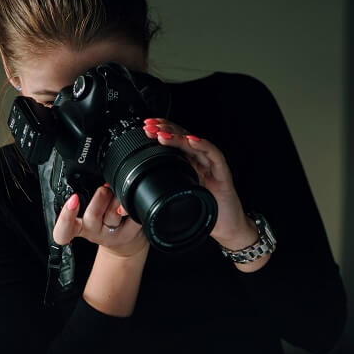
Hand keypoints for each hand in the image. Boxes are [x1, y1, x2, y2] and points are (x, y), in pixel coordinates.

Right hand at [52, 183, 147, 257]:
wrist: (122, 239)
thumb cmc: (102, 219)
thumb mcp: (87, 210)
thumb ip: (86, 197)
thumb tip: (98, 180)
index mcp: (77, 227)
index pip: (64, 230)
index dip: (66, 215)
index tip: (73, 199)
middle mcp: (92, 233)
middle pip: (93, 215)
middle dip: (100, 196)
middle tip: (104, 189)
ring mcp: (110, 235)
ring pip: (114, 213)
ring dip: (116, 197)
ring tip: (117, 193)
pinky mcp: (127, 234)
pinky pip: (131, 215)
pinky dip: (130, 204)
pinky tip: (129, 202)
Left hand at [142, 118, 257, 249]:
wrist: (227, 227)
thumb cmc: (204, 212)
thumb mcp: (175, 202)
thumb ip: (155, 198)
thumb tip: (126, 204)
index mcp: (188, 164)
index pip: (174, 141)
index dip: (160, 131)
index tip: (145, 127)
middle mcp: (199, 161)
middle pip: (182, 137)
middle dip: (165, 129)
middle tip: (149, 127)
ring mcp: (211, 165)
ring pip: (195, 143)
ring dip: (179, 136)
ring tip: (162, 133)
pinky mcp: (223, 173)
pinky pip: (214, 155)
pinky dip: (203, 146)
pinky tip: (191, 141)